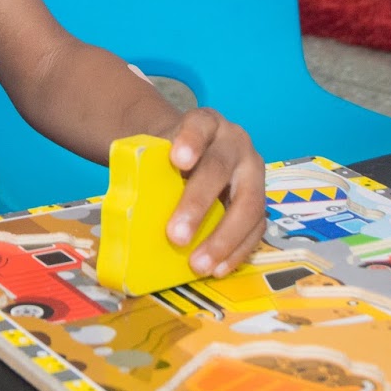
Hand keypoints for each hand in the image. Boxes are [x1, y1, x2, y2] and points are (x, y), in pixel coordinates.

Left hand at [163, 108, 265, 277]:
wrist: (189, 153)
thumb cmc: (168, 155)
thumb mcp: (157, 150)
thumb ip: (148, 167)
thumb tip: (129, 206)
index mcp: (206, 122)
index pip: (199, 125)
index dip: (191, 141)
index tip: (178, 160)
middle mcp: (235, 142)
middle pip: (220, 170)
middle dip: (198, 204)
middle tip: (176, 236)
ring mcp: (253, 171)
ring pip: (248, 204)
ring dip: (223, 238)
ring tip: (198, 264)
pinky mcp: (261, 200)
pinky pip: (256, 227)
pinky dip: (237, 250)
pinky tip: (218, 268)